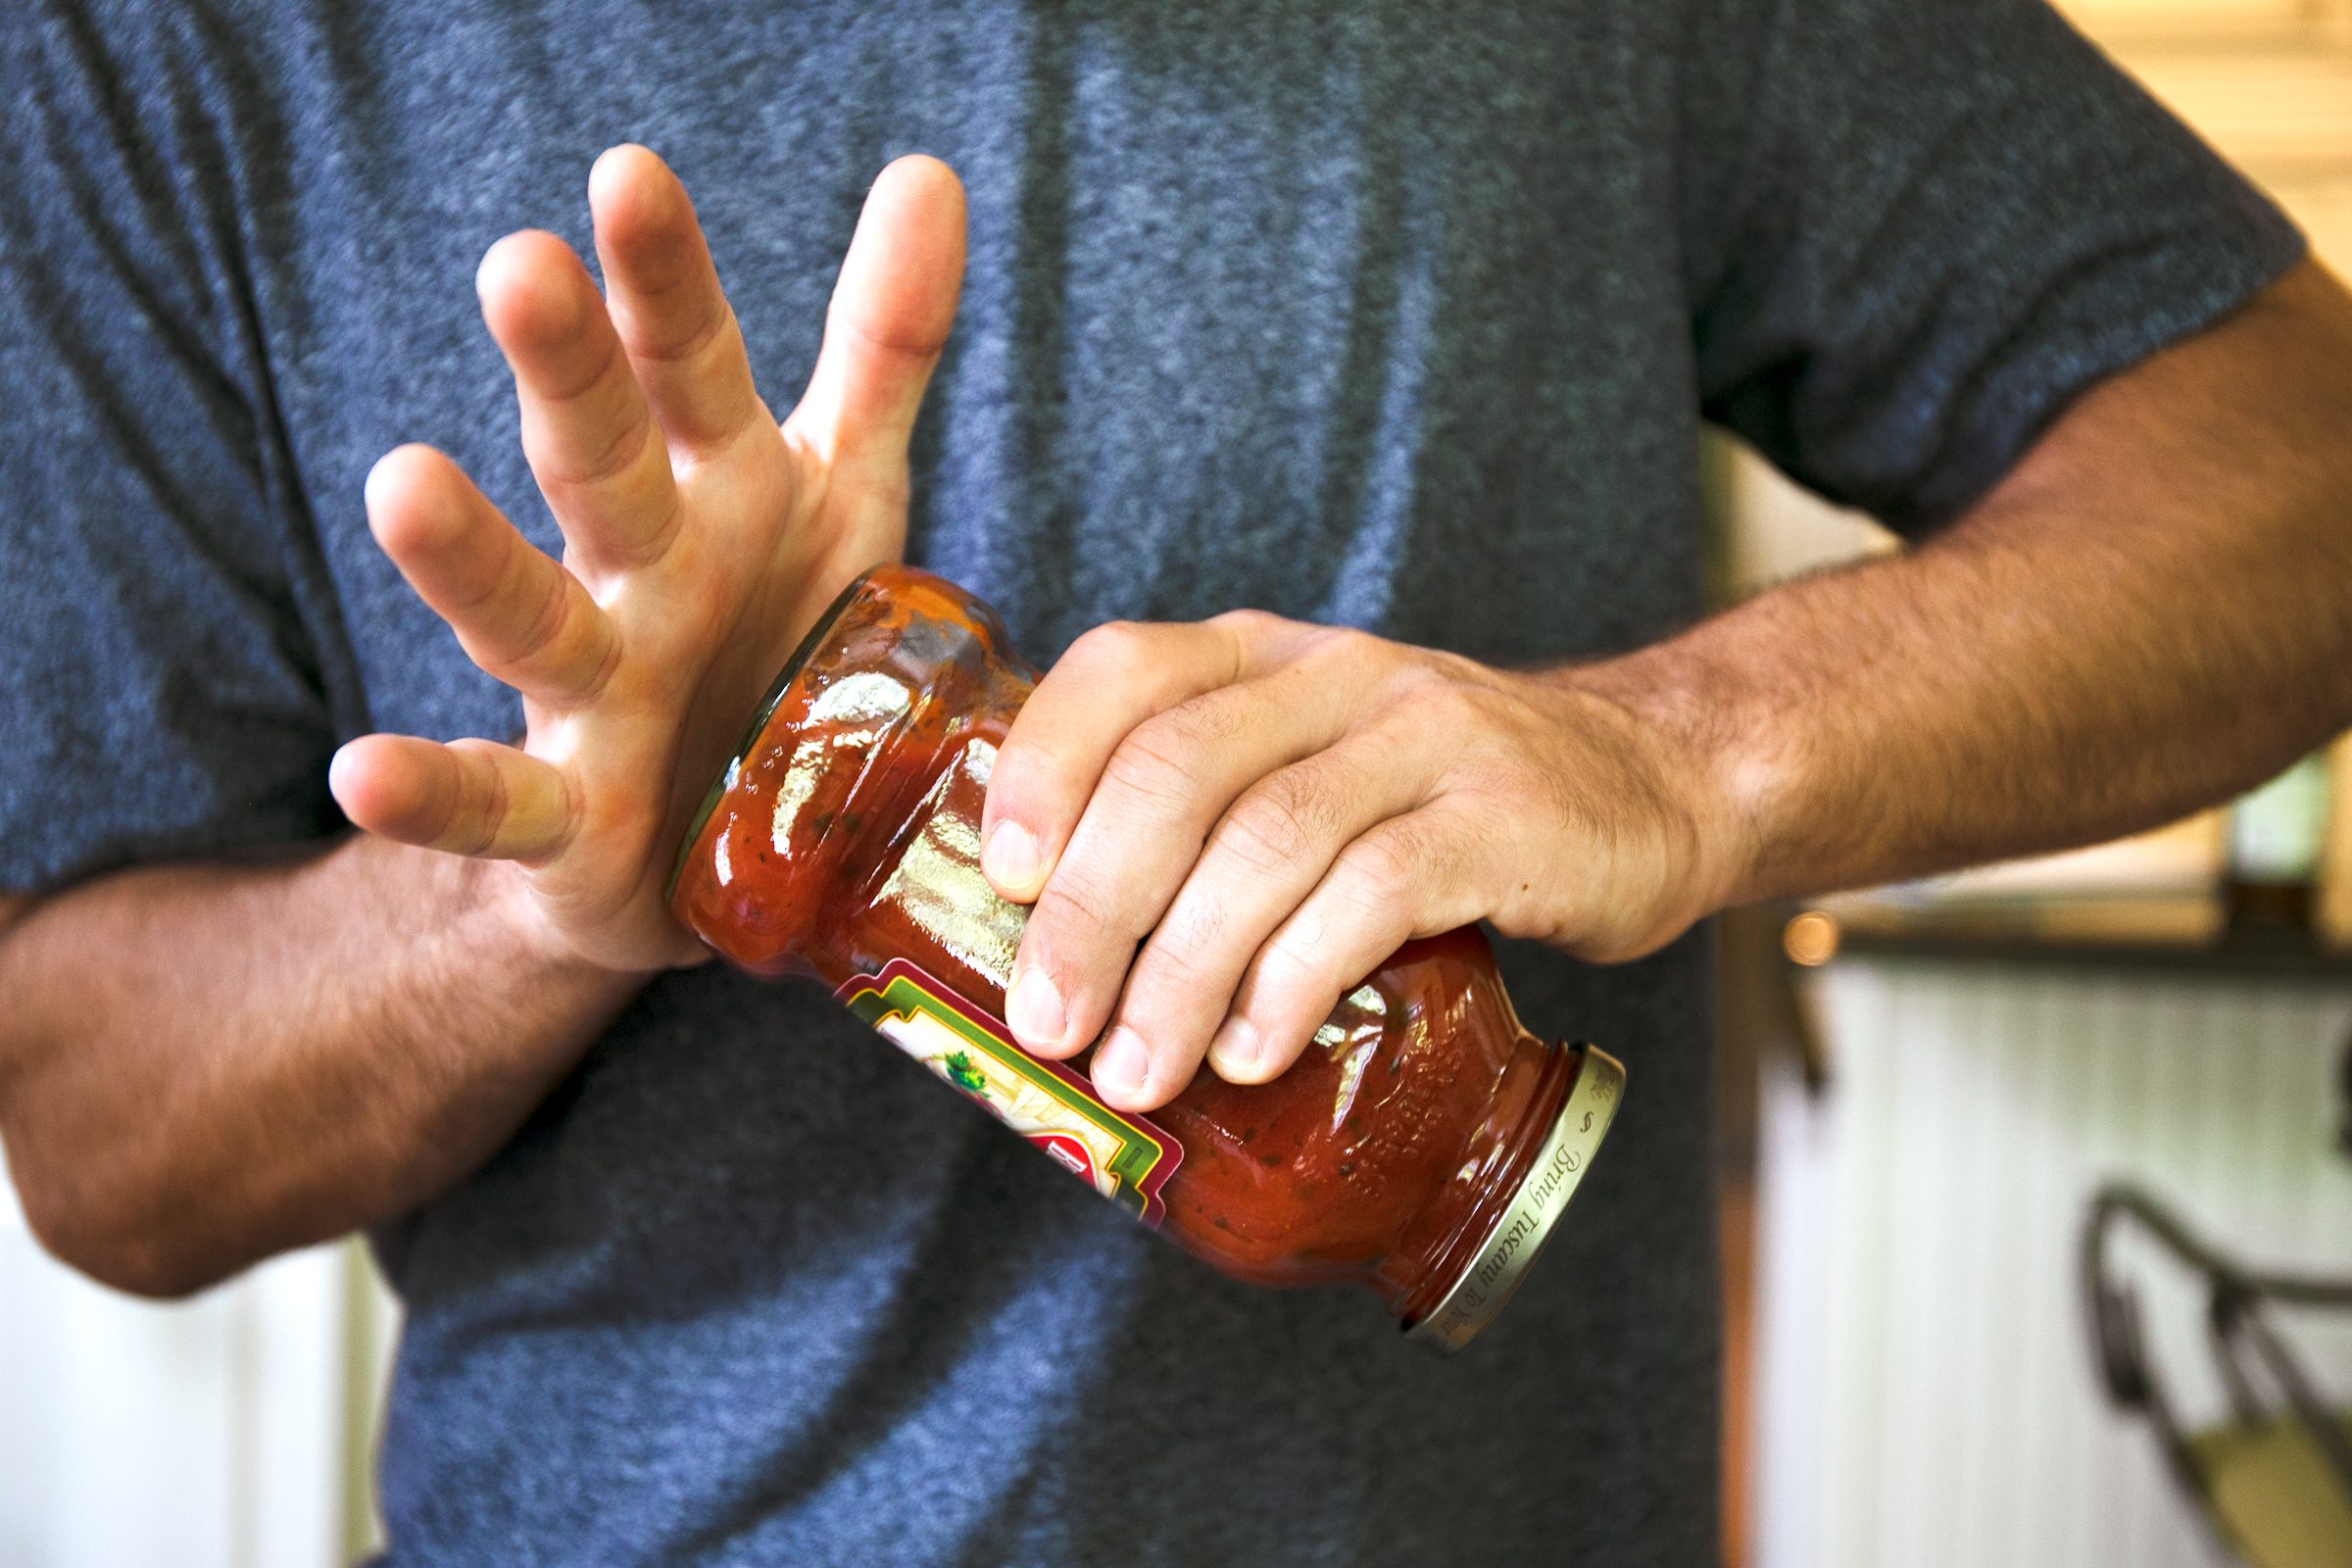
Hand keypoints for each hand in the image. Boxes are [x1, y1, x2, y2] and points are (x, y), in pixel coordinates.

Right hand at [329, 147, 965, 970]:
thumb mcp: (842, 489)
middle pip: (598, 461)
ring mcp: (591, 692)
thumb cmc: (775, 635)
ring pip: (526, 616)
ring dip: (465, 558)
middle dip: (566, 372)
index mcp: (712, 490)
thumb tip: (929, 172)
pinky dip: (430, 792)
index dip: (665, 281)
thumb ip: (880, 347)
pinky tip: (361, 772)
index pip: (688, 366)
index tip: (630, 174)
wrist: (717, 837)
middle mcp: (638, 572)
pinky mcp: (562, 819)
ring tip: (402, 483)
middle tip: (520, 266)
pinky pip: (492, 804)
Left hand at [978, 618, 1739, 1110]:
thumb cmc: (1442, 805)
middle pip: (1177, 772)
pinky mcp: (1503, 818)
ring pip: (1266, 842)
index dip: (1047, 767)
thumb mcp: (1315, 770)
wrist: (1654, 786)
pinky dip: (1294, 981)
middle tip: (1049, 1024)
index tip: (1005, 880)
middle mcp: (1337, 675)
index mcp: (1264, 657)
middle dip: (1095, 910)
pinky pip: (1373, 894)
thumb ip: (1206, 827)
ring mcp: (1426, 738)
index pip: (1123, 671)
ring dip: (1181, 971)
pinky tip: (1253, 1052)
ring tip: (1137, 1069)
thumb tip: (1056, 967)